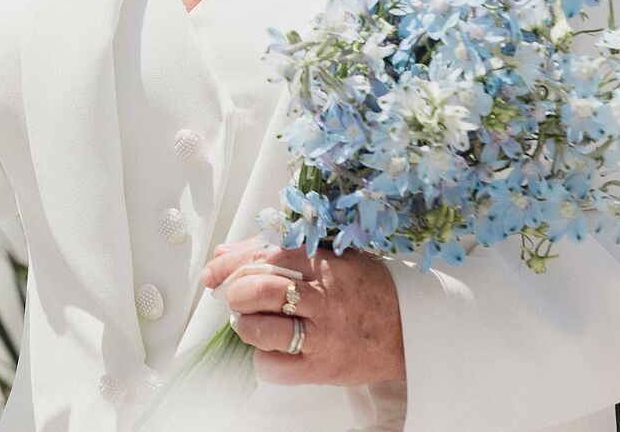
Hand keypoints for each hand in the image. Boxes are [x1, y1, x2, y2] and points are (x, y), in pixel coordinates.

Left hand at [203, 240, 405, 386]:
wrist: (406, 328)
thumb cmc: (361, 288)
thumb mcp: (327, 255)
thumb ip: (274, 251)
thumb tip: (224, 254)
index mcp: (320, 262)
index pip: (261, 256)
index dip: (227, 265)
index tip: (213, 273)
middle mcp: (321, 297)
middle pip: (257, 290)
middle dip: (235, 293)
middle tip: (238, 298)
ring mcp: (323, 334)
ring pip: (261, 330)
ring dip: (245, 325)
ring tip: (252, 323)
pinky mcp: (323, 368)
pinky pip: (275, 367)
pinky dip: (263, 359)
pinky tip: (272, 349)